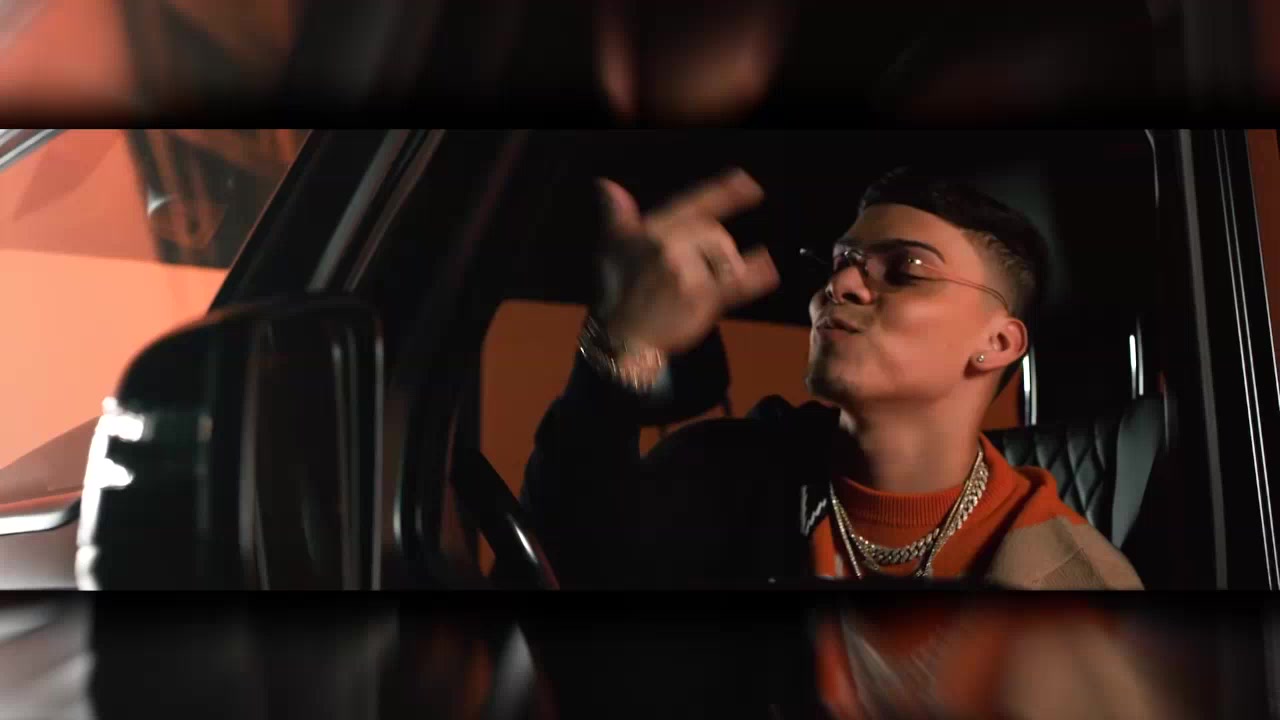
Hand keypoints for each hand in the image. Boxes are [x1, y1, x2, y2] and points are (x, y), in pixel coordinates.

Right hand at [594, 168, 779, 354]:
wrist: (624, 336)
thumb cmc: (620, 290)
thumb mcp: (614, 247)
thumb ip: (619, 215)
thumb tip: (607, 185)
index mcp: (653, 231)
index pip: (694, 204)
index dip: (724, 192)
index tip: (748, 182)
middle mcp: (669, 246)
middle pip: (715, 233)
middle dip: (718, 248)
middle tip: (708, 268)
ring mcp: (687, 272)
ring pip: (726, 257)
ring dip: (727, 267)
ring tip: (708, 284)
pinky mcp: (702, 298)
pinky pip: (737, 283)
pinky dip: (756, 276)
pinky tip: (769, 269)